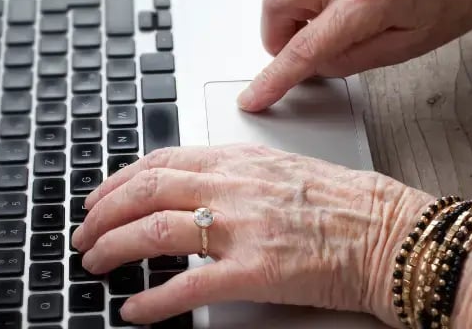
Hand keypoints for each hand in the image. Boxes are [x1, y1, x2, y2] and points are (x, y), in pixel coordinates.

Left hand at [71, 144, 433, 324]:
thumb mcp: (281, 168)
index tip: (99, 197)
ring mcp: (242, 228)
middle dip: (103, 214)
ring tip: (96, 264)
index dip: (119, 181)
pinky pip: (189, 286)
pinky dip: (153, 301)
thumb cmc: (344, 200)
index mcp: (238, 161)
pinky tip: (135, 311)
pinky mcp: (256, 271)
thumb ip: (233, 172)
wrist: (387, 230)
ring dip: (115, 249)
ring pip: (156, 232)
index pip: (160, 162)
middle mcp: (233, 188)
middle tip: (84, 235)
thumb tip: (192, 184)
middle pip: (146, 192)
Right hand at [237, 0, 471, 110]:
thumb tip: (314, 66)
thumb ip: (351, 60)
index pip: (304, 48)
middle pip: (274, 3)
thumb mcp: (406, 49)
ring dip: (282, 13)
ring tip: (311, 29)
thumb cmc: (454, 0)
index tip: (253, 97)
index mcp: (367, 1)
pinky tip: (324, 9)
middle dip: (273, 38)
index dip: (274, 79)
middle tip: (298, 56)